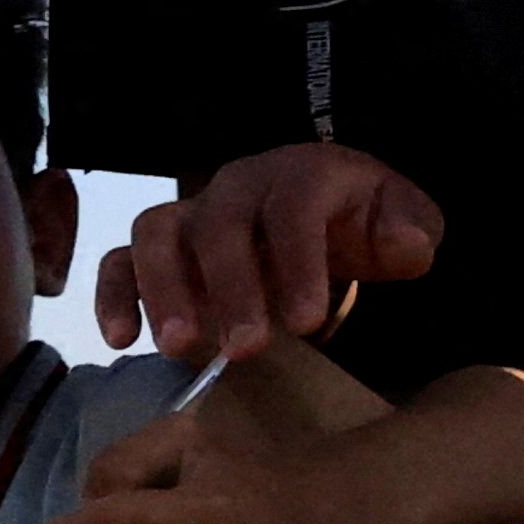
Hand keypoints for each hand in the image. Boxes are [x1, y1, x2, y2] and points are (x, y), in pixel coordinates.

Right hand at [98, 143, 439, 365]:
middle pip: (220, 224)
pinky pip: (120, 258)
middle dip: (231, 288)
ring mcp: (193, 213)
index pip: (294, 207)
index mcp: (302, 174)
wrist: (325, 211)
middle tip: (246, 349)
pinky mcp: (163, 247)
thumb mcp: (403, 221)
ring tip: (181, 347)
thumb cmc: (363, 221)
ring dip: (162, 289)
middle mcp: (238, 187)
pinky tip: (121, 340)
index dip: (298, 262)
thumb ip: (409, 231)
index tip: (307, 322)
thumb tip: (406, 244)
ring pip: (158, 233)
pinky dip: (114, 294)